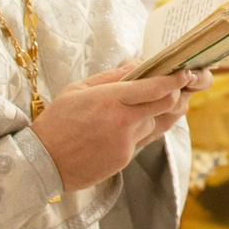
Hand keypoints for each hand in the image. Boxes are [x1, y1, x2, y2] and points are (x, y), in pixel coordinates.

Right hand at [29, 67, 211, 193]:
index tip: (184, 72)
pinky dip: (138, 131)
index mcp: (111, 100)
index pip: (156, 88)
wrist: (43, 163)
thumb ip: (110, 77)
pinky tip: (120, 128)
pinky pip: (142, 140)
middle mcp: (123, 121)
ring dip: (153, 113)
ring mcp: (126, 143)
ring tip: (137, 108)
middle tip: (174, 86)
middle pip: (166, 105)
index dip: (175, 79)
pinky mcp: (125, 159)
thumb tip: (135, 65)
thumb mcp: (78, 90)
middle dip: (174, 94)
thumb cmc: (57, 122)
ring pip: (155, 123)